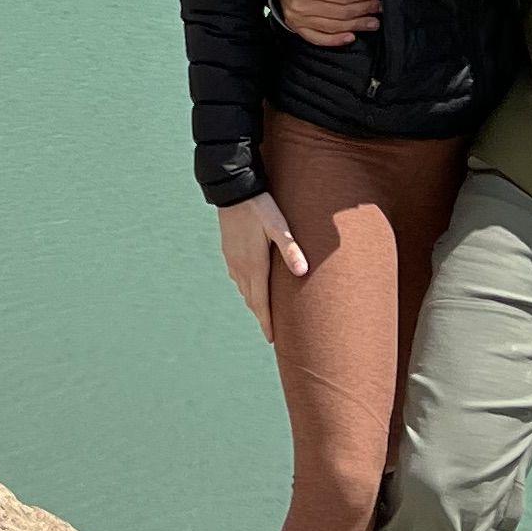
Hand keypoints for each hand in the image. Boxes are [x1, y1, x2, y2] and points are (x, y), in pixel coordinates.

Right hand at [217, 193, 308, 336]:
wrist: (232, 191)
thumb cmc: (260, 208)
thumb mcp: (278, 226)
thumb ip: (290, 249)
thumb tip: (303, 272)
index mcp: (254, 266)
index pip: (261, 303)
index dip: (267, 322)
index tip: (272, 340)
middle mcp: (240, 268)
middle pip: (252, 300)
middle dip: (261, 316)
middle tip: (272, 331)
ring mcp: (232, 260)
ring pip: (243, 290)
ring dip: (254, 302)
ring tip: (265, 312)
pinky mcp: (228, 252)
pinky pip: (238, 278)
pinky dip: (247, 288)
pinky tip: (253, 285)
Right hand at [275, 0, 377, 46]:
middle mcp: (300, 5)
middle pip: (340, 12)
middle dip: (364, 10)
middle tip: (379, 7)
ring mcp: (298, 19)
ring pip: (333, 27)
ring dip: (356, 26)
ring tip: (373, 22)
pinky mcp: (297, 28)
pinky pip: (318, 39)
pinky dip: (336, 40)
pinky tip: (351, 37)